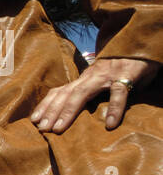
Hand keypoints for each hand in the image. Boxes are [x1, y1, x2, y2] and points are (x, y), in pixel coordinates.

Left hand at [31, 56, 158, 132]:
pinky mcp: (126, 77)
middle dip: (51, 112)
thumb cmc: (119, 68)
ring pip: (82, 93)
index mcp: (83, 79)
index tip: (33, 120)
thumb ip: (88, 93)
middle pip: (65, 94)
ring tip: (59, 129)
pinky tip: (111, 124)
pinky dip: (115, 108)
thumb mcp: (99, 80)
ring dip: (69, 111)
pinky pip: (118, 94)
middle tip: (41, 129)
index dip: (45, 105)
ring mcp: (106, 76)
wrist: (140, 45)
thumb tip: (71, 112)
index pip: (59, 91)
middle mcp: (90, 77)